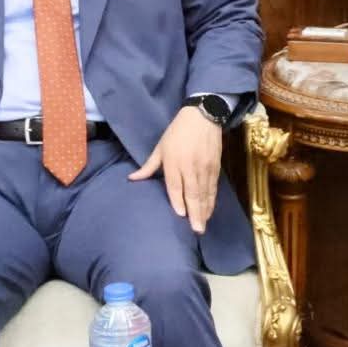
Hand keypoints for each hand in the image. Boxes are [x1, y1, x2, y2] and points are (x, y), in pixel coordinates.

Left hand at [128, 106, 222, 233]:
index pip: (176, 185)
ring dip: (204, 210)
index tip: (180, 215)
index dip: (178, 200)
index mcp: (174, 162)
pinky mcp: (215, 167)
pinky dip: (211, 200)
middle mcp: (190, 167)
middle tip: (196, 230)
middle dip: (195, 213)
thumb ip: (148, 166)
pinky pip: (213, 188)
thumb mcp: (160, 147)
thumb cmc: (177, 132)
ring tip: (203, 225)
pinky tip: (209, 211)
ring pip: (205, 193)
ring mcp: (204, 168)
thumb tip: (132, 179)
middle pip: (193, 193)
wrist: (203, 116)